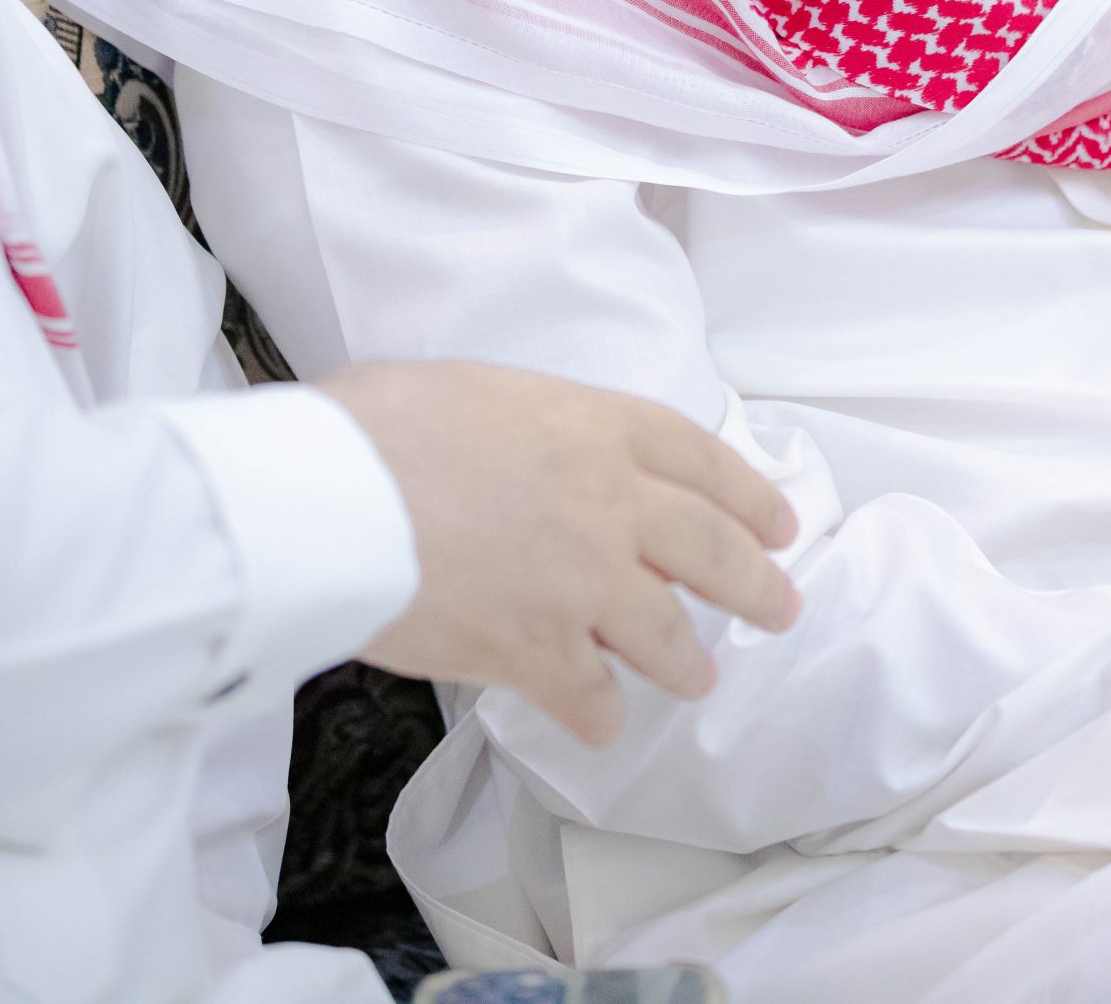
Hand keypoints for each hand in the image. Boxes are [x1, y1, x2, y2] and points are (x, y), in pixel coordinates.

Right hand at [322, 360, 800, 745]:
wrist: (330, 493)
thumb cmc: (381, 424)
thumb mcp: (482, 390)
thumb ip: (536, 427)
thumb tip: (530, 451)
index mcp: (597, 426)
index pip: (701, 458)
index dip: (748, 494)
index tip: (779, 523)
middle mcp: (610, 502)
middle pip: (711, 550)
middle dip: (756, 585)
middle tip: (780, 607)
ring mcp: (580, 582)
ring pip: (666, 634)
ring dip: (687, 662)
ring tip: (696, 676)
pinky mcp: (535, 652)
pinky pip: (591, 696)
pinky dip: (600, 715)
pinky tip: (600, 721)